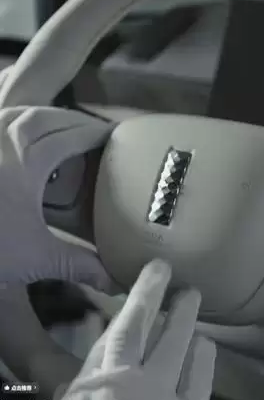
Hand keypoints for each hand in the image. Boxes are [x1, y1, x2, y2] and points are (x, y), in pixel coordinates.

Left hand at [0, 105, 112, 286]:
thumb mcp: (38, 259)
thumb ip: (80, 266)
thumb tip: (117, 284)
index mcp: (25, 164)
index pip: (67, 138)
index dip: (92, 133)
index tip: (113, 135)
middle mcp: (1, 145)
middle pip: (39, 118)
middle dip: (68, 119)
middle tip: (88, 128)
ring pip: (8, 115)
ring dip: (35, 115)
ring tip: (52, 123)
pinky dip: (5, 124)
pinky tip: (9, 136)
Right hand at [42, 259, 216, 399]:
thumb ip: (72, 393)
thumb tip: (75, 377)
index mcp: (99, 382)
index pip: (123, 329)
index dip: (141, 296)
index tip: (155, 273)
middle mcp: (136, 383)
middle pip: (157, 331)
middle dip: (170, 301)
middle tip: (183, 281)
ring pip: (182, 349)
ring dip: (189, 323)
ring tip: (194, 302)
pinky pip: (201, 382)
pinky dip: (205, 360)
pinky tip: (207, 345)